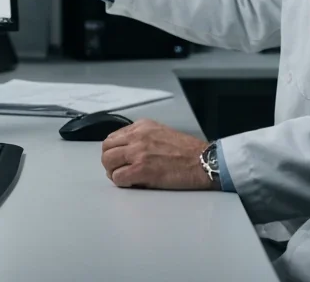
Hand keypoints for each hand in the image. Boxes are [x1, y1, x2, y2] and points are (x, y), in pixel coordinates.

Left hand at [100, 119, 216, 189]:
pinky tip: (133, 184)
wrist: (203, 161)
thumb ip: (142, 138)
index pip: (113, 137)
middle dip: (109, 162)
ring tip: (125, 178)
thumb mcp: (160, 133)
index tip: (120, 160)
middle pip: (106, 148)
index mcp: (142, 126)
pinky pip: (118, 178)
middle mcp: (137, 136)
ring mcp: (138, 152)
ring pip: (108, 162)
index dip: (114, 151)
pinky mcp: (141, 169)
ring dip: (113, 172)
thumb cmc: (187, 151)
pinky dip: (122, 183)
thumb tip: (126, 153)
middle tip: (119, 170)